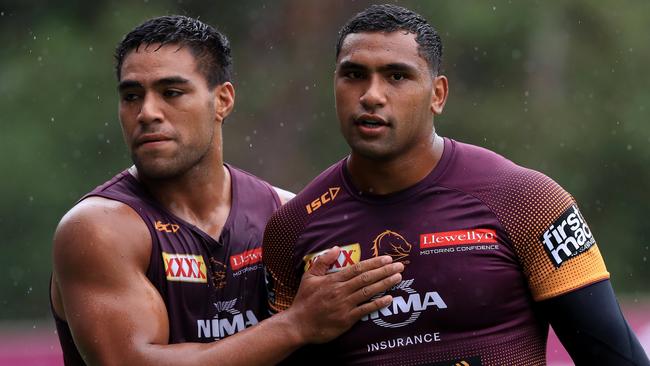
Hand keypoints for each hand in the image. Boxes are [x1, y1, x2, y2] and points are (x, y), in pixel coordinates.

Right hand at [288, 246, 403, 343]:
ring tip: (398, 278)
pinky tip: (389, 299)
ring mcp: (344, 305)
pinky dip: (378, 304)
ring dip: (385, 284)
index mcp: (333, 280)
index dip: (374, 263)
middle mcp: (341, 290)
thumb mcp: (309, 276)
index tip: (387, 259)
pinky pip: (365, 310)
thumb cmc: (304, 300)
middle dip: (384, 271)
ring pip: (368, 292)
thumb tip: (336, 247)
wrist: (298, 324)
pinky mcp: (347, 319)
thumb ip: (323, 261)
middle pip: (366, 278)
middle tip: (400, 266)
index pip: (358, 268)